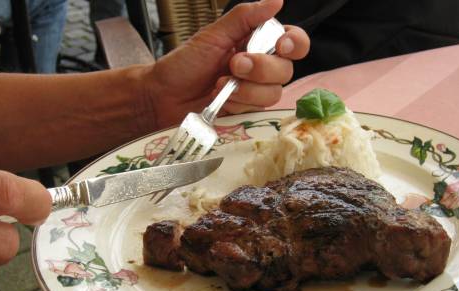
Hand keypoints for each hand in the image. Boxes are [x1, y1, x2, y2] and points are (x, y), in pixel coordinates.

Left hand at [145, 0, 309, 128]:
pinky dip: (239, 102)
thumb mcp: (213, 34)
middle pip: (286, 69)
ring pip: (274, 92)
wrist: (164, 95)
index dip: (294, 43)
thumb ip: (245, 17)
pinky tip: (222, 99)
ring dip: (247, 88)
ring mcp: (254, 91)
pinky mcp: (246, 111)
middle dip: (261, 67)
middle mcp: (261, 67)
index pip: (292, 42)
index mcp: (256, 42)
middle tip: (234, 64)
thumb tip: (276, 0)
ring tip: (220, 84)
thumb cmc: (185, 64)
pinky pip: (258, 109)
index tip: (281, 45)